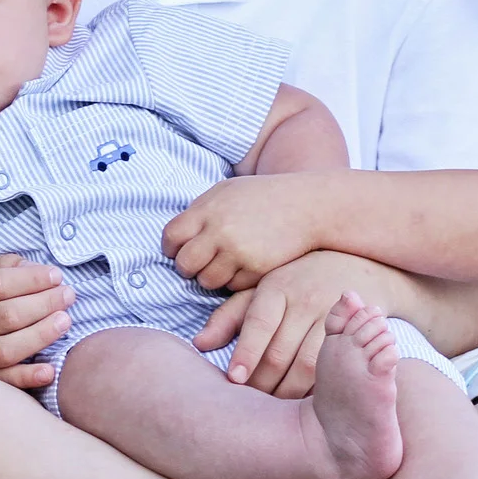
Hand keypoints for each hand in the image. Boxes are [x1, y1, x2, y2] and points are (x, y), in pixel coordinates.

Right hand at [0, 254, 72, 390]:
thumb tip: (31, 265)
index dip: (30, 279)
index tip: (56, 275)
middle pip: (6, 315)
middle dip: (44, 303)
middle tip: (68, 295)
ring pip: (6, 349)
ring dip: (41, 335)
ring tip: (65, 321)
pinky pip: (2, 382)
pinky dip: (26, 378)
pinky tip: (50, 370)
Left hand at [163, 174, 326, 290]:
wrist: (306, 205)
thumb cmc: (263, 197)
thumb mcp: (226, 192)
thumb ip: (199, 212)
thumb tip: (175, 238)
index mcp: (208, 210)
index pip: (171, 237)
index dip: (171, 247)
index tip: (178, 250)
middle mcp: (220, 232)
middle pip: (184, 264)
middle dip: (188, 267)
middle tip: (198, 264)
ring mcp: (238, 252)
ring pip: (207, 280)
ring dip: (211, 276)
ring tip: (223, 264)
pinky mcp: (256, 270)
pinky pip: (232, 286)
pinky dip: (234, 280)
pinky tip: (244, 266)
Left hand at [192, 251, 381, 396]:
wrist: (353, 260)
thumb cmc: (295, 282)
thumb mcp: (261, 290)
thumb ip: (230, 317)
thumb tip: (200, 344)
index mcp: (276, 287)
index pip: (259, 323)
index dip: (246, 353)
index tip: (234, 378)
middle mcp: (305, 301)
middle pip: (280, 352)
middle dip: (261, 383)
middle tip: (247, 404)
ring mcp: (332, 318)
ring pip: (307, 366)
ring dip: (287, 393)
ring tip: (271, 409)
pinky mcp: (353, 335)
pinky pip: (332, 370)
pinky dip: (314, 390)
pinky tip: (301, 402)